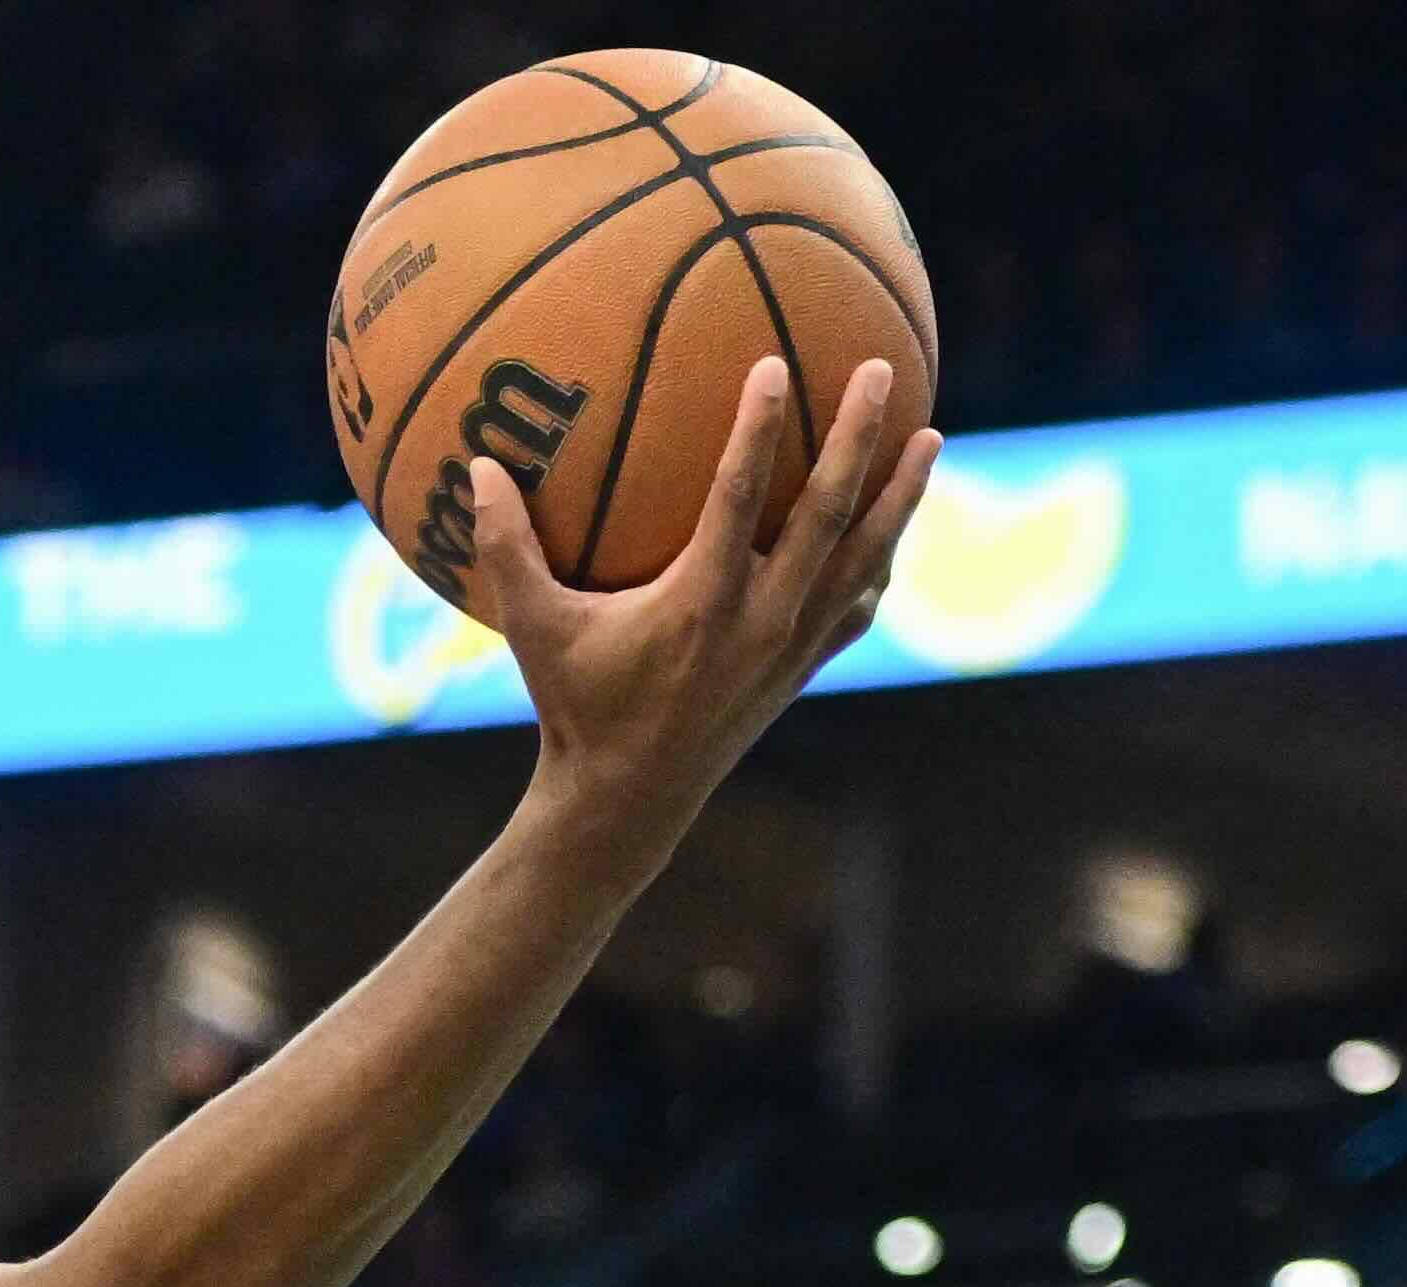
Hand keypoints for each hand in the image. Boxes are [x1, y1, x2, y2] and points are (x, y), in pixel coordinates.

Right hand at [426, 354, 937, 836]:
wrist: (629, 803)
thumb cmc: (577, 707)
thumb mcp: (533, 630)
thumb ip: (506, 549)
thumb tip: (475, 467)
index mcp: (700, 603)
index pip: (738, 499)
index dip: (755, 430)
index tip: (771, 363)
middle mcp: (760, 620)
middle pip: (827, 516)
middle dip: (857, 439)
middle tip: (878, 371)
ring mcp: (791, 647)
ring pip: (863, 559)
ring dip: (901, 497)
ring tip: (932, 436)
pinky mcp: (802, 670)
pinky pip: (856, 608)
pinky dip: (881, 564)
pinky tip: (896, 529)